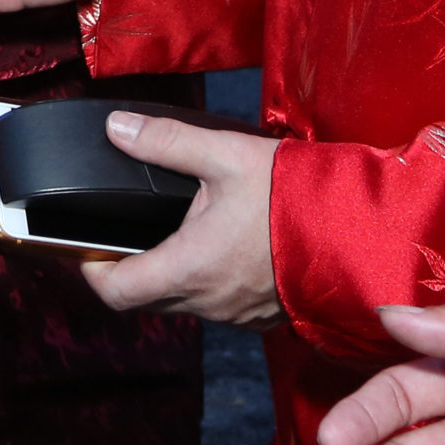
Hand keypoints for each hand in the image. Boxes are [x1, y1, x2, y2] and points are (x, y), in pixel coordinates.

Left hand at [80, 111, 281, 330]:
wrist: (360, 229)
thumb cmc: (293, 196)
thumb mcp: (226, 155)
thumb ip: (166, 141)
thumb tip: (117, 129)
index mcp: (188, 268)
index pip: (114, 292)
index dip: (90, 270)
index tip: (85, 246)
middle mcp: (208, 303)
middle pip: (145, 300)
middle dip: (127, 270)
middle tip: (124, 233)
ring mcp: (236, 315)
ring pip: (182, 303)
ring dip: (169, 275)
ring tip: (172, 232)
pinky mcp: (261, 315)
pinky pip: (217, 305)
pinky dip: (205, 282)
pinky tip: (217, 247)